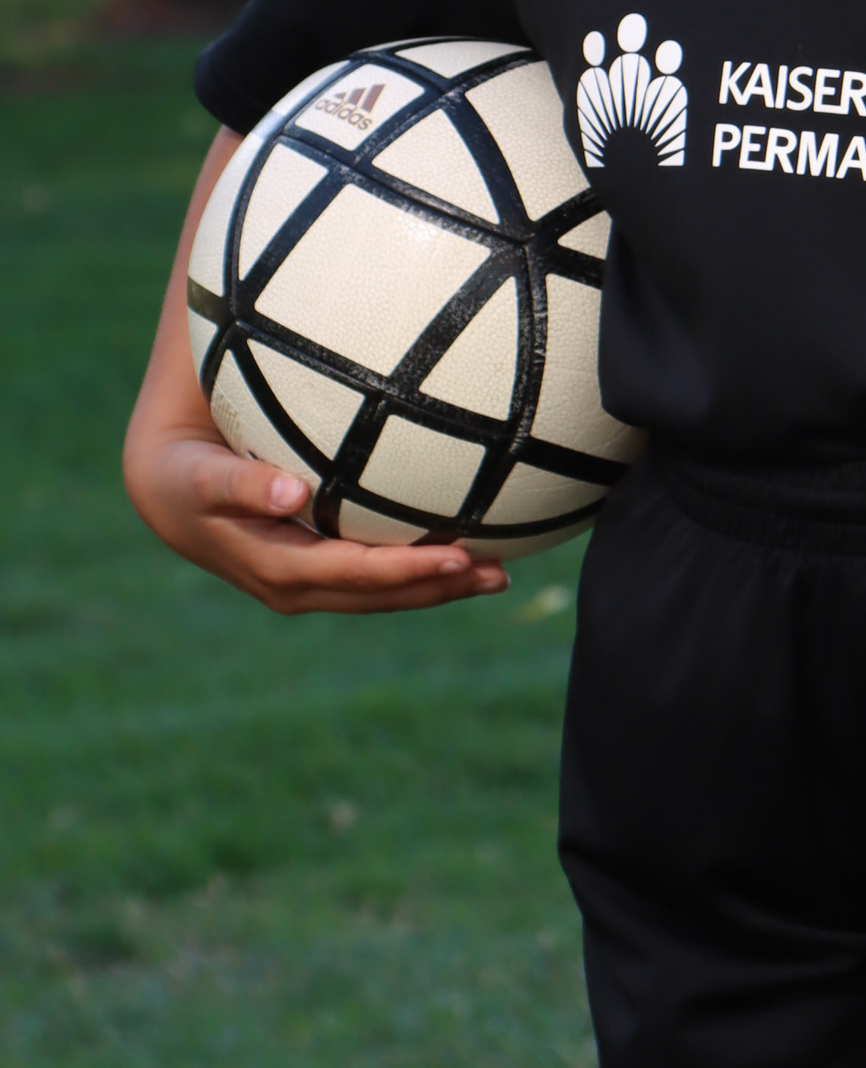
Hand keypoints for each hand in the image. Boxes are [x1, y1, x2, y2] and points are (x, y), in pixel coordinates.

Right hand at [124, 426, 509, 615]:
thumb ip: (242, 483)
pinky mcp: (315, 571)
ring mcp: (308, 584)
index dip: (408, 570)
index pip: (356, 575)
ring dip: (439, 587)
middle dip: (439, 588)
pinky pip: (374, 578)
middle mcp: (297, 587)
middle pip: (381, 595)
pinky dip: (417, 571)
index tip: (459, 556)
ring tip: (497, 575)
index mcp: (278, 568)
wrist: (165, 492)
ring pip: (383, 594)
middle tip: (499, 573)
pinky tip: (462, 556)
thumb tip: (294, 489)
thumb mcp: (203, 477)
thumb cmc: (187, 473)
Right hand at [126, 123, 508, 615]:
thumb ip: (245, 250)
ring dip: (404, 587)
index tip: (288, 488)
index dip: (242, 493)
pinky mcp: (291, 577)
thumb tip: (263, 138)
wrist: (182, 406)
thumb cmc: (205, 344)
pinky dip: (414, 579)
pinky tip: (492, 561)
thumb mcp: (209, 299)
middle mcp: (203, 533)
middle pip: (284, 567)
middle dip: (367, 567)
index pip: (205, 485)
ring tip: (481, 569)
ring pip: (328, 591)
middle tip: (437, 551)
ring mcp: (246, 566)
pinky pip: (357, 583)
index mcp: (168, 471)